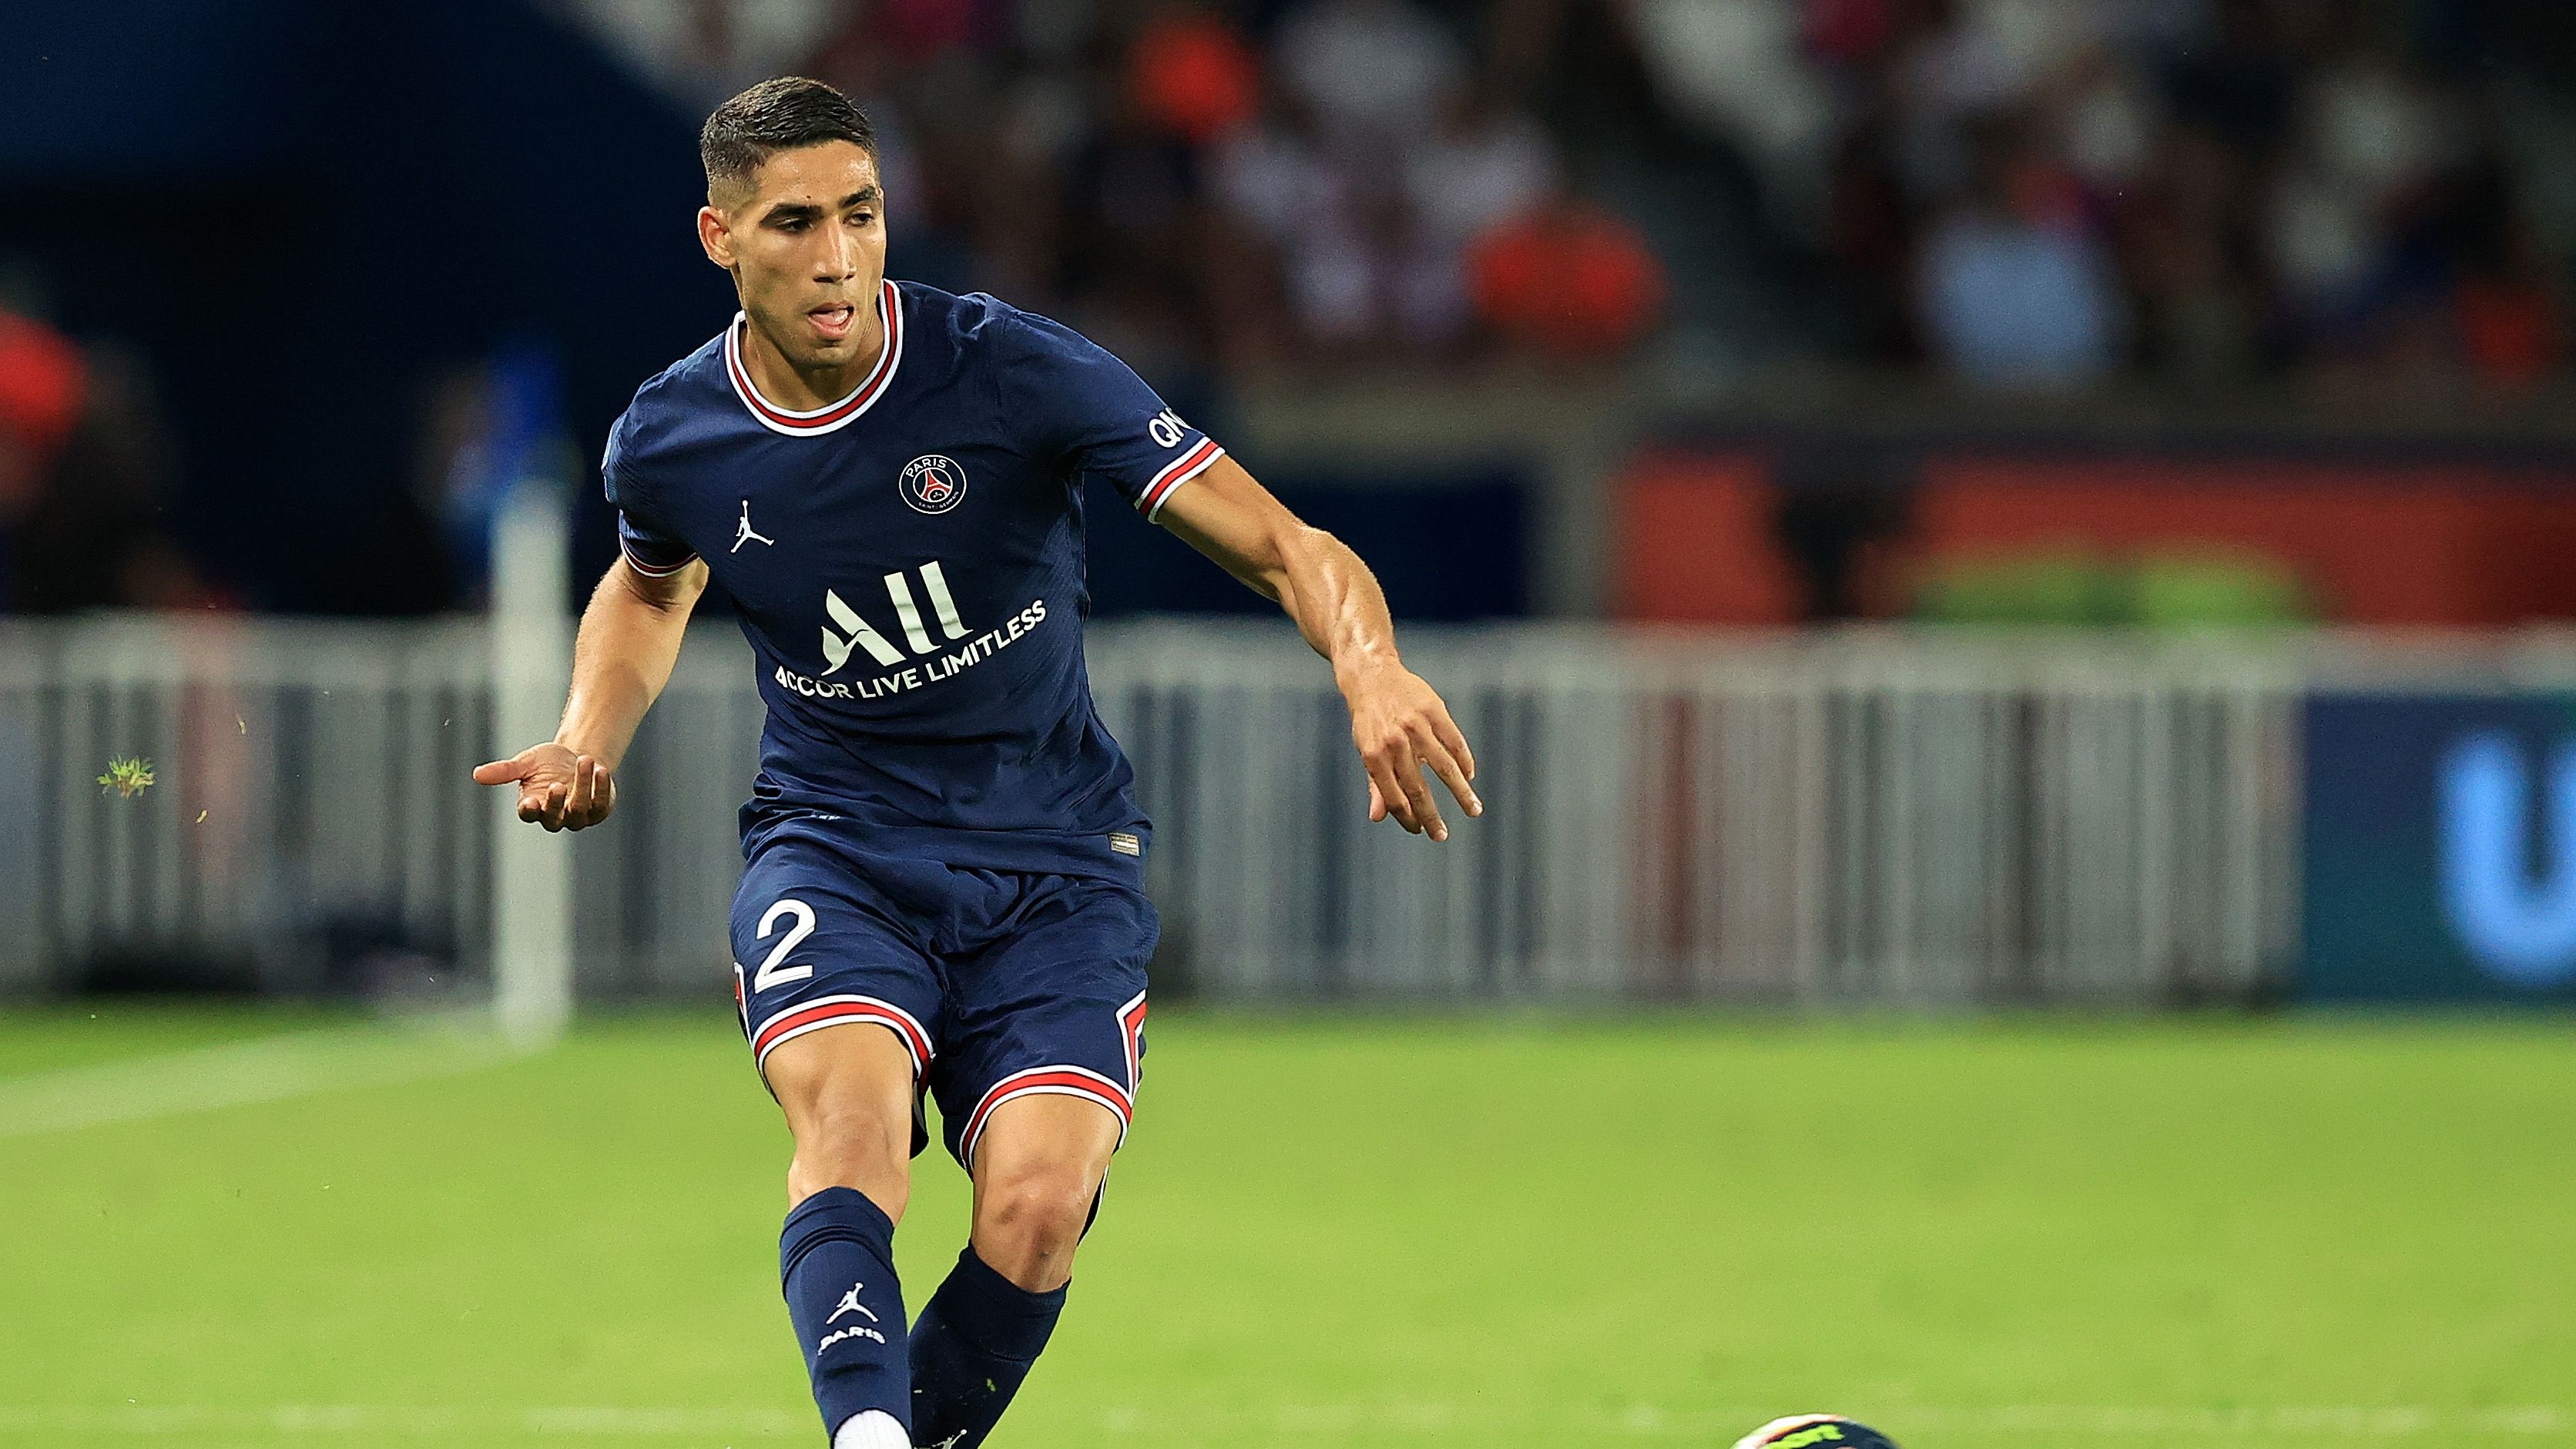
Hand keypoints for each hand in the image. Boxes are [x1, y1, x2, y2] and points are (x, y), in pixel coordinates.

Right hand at [472, 742, 615, 831]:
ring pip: (579, 808)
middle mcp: (555, 816)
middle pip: (554, 817)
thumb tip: (477, 775)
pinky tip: (600, 770)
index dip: (530, 810)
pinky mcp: (599, 811)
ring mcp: (578, 817)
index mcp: (534, 807)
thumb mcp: (527, 763)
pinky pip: (601, 804)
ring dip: (582, 785)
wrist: (577, 759)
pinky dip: (601, 787)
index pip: (529, 815)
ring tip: (584, 759)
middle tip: (556, 783)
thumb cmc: (548, 764)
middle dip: (555, 802)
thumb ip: (505, 771)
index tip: (529, 801)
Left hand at [1342, 660, 1480, 841]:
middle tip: (1443, 836)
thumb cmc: (1369, 720)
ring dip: (1461, 792)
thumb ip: (1375, 784)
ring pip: (1444, 767)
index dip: (1407, 818)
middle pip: (1418, 789)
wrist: (1373, 676)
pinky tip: (1469, 776)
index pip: (1394, 798)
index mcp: (1374, 756)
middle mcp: (1395, 743)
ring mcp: (1417, 726)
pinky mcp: (1434, 711)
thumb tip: (1378, 817)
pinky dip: (1465, 761)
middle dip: (1432, 816)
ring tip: (1473, 810)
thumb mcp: (1366, 750)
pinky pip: (1455, 742)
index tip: (1420, 830)